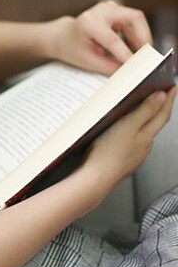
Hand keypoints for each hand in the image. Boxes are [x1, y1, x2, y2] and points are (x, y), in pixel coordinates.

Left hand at [49, 0, 154, 76]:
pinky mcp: (115, 9)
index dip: (127, 54)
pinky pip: (133, 20)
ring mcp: (108, 7)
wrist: (62, 36)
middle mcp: (99, 11)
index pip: (113, 39)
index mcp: (87, 23)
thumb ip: (110, 67)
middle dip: (144, 38)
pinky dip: (138, 34)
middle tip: (147, 57)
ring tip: (141, 55)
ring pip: (136, 18)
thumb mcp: (88, 61)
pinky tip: (135, 48)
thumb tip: (132, 73)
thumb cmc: (73, 49)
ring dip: (142, 37)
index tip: (139, 66)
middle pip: (133, 18)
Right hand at [80, 85, 176, 214]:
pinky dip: (133, 138)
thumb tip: (161, 96)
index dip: (168, 100)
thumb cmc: (108, 154)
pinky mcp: (123, 163)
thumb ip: (145, 111)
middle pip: (155, 126)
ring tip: (141, 116)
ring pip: (144, 137)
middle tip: (161, 97)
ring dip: (145, 125)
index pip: (162, 115)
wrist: (96, 179)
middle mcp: (144, 147)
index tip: (173, 87)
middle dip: (159, 111)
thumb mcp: (127, 126)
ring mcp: (135, 157)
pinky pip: (133, 146)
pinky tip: (123, 138)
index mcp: (146, 136)